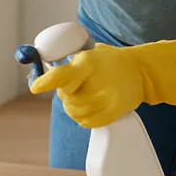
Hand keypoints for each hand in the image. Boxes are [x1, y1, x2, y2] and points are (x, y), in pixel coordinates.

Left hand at [29, 34, 175, 128]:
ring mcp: (106, 100)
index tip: (35, 88)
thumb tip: (38, 75)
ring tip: (84, 94)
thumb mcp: (88, 53)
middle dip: (64, 94)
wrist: (140, 72)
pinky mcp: (112, 113)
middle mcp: (97, 82)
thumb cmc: (108, 61)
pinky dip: (83, 116)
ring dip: (73, 106)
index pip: (62, 75)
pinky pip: (86, 122)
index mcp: (88, 62)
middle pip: (66, 98)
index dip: (45, 82)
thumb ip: (66, 65)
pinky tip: (91, 105)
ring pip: (74, 111)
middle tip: (74, 86)